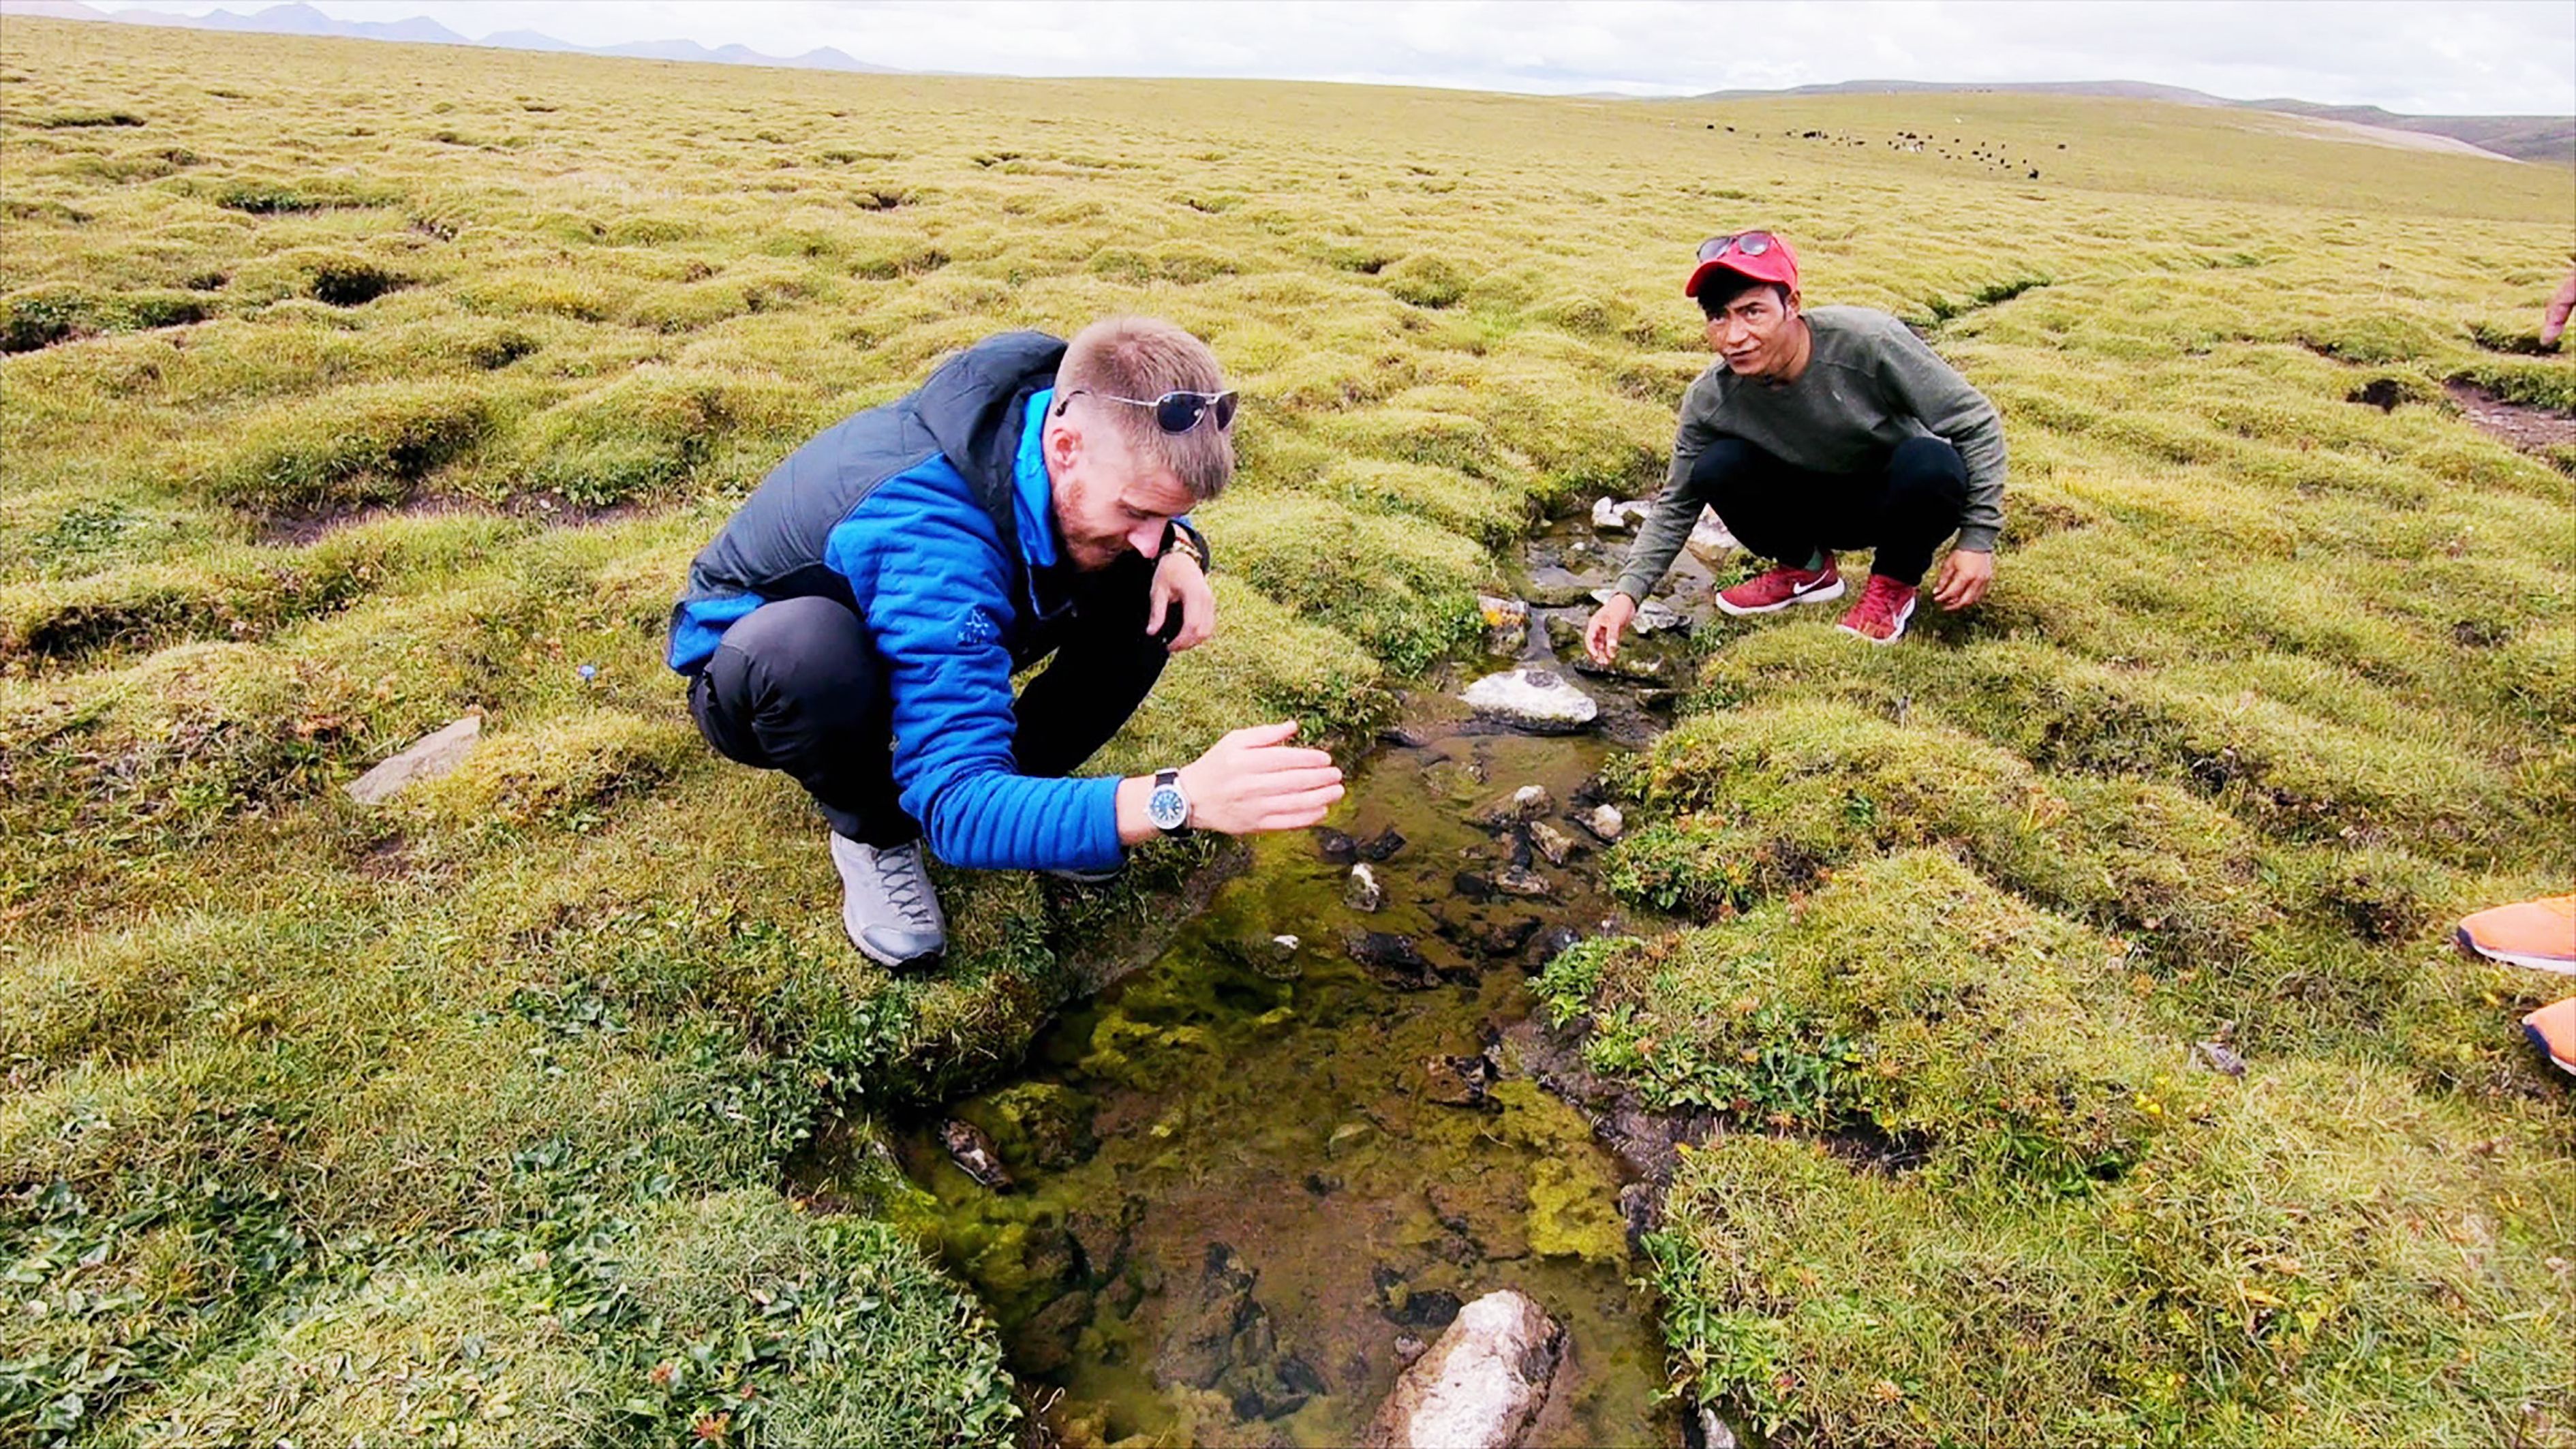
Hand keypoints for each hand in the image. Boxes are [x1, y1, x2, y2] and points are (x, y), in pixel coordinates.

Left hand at [1148, 551, 1216, 651]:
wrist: (1182, 558)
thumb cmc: (1168, 572)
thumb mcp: (1157, 591)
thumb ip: (1156, 613)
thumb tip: (1151, 632)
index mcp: (1193, 594)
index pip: (1191, 624)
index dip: (1181, 640)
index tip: (1168, 646)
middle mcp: (1206, 599)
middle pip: (1202, 631)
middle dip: (1187, 643)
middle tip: (1171, 647)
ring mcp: (1211, 602)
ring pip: (1208, 631)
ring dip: (1194, 641)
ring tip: (1177, 643)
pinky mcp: (1211, 605)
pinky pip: (1209, 626)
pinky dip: (1199, 634)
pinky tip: (1185, 635)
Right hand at [1178, 721, 1343, 834]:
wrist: (1191, 798)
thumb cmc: (1216, 766)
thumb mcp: (1234, 741)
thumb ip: (1265, 734)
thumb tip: (1293, 726)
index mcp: (1246, 761)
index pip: (1285, 759)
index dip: (1310, 759)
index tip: (1326, 758)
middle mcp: (1251, 784)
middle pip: (1294, 781)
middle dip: (1321, 778)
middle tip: (1337, 775)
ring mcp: (1253, 807)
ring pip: (1294, 803)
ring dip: (1320, 798)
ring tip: (1337, 792)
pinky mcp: (1253, 825)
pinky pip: (1286, 823)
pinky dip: (1306, 818)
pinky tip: (1322, 811)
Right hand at [1583, 594, 1637, 664]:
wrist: (1629, 601)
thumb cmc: (1619, 607)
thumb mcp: (1615, 621)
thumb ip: (1613, 635)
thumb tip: (1611, 648)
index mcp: (1595, 623)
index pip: (1589, 637)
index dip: (1591, 647)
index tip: (1595, 655)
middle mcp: (1598, 628)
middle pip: (1594, 643)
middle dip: (1597, 653)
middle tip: (1601, 662)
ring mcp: (1605, 631)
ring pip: (1601, 645)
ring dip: (1603, 653)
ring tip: (1606, 662)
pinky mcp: (1613, 633)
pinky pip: (1609, 644)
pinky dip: (1610, 650)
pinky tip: (1612, 656)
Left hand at [1931, 549, 1992, 610]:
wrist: (1977, 542)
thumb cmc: (1962, 552)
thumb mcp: (1948, 564)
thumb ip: (1943, 580)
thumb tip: (1937, 592)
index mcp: (1965, 576)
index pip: (1952, 593)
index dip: (1943, 598)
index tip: (1936, 599)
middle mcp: (1976, 581)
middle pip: (1964, 601)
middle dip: (1953, 606)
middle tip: (1944, 606)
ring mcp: (1983, 581)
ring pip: (1973, 600)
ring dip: (1962, 603)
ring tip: (1952, 603)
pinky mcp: (1987, 580)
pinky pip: (1979, 595)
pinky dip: (1971, 598)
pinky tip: (1963, 597)